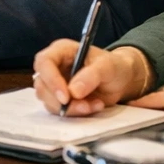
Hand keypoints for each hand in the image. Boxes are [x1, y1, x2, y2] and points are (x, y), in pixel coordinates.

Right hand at [32, 41, 149, 117]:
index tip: (65, 97)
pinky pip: (59, 110)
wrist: (121, 80)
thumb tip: (73, 92)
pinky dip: (75, 113)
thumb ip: (91, 76)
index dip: (50, 80)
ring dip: (70, 109)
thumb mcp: (107, 66)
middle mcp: (54, 67)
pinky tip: (92, 107)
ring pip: (49, 100)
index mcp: (61, 51)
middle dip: (61, 101)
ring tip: (94, 105)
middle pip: (42, 85)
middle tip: (85, 106)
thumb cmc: (114, 66)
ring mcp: (55, 84)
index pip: (44, 62)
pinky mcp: (60, 99)